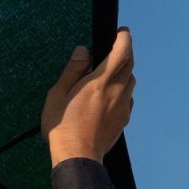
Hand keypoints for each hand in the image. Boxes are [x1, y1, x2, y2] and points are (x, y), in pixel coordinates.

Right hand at [41, 28, 134, 164]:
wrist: (77, 157)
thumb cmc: (62, 126)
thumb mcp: (57, 95)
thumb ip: (72, 70)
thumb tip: (83, 51)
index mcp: (101, 82)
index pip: (122, 52)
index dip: (124, 38)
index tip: (121, 32)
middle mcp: (117, 91)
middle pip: (130, 64)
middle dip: (125, 52)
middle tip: (117, 47)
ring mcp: (124, 105)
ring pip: (131, 80)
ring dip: (125, 71)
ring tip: (112, 71)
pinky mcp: (124, 119)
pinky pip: (129, 97)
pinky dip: (123, 89)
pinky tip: (111, 95)